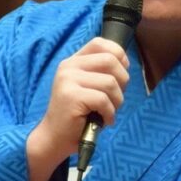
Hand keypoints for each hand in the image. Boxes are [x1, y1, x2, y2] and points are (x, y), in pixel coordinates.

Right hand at [29, 38, 129, 163]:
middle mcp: (69, 67)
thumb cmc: (77, 115)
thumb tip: (125, 62)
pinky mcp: (72, 96)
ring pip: (110, 82)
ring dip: (117, 101)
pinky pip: (104, 100)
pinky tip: (104, 121)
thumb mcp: (87, 86)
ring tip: (109, 112)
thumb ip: (101, 72)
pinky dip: (110, 113)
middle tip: (116, 98)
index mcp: (73, 61)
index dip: (118, 54)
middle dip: (122, 81)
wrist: (54, 138)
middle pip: (110, 60)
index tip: (121, 73)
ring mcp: (68, 80)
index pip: (99, 43)